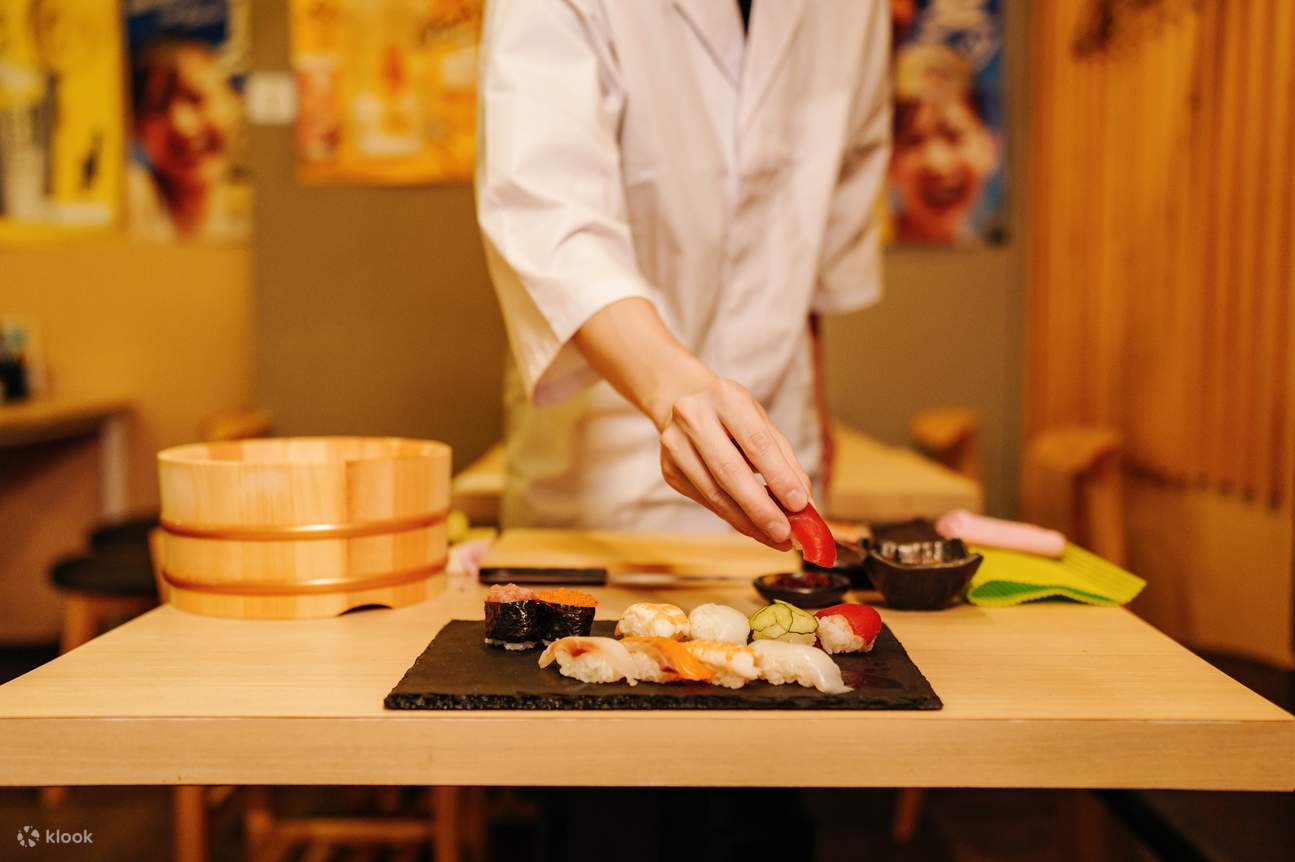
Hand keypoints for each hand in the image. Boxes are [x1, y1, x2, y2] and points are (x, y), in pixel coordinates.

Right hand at [657, 376, 812, 548]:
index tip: (799, 505)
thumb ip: (784, 461)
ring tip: (774, 537)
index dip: (778, 476)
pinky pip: (706, 501)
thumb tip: (804, 504)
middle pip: (730, 472)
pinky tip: (752, 526)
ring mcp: (675, 444)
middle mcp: (693, 416)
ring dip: (747, 521)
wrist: (682, 402)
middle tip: (785, 533)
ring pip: (714, 493)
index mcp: (724, 396)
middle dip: (760, 508)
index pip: (756, 443)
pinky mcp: (669, 470)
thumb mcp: (761, 423)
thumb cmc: (732, 415)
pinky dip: (732, 517)